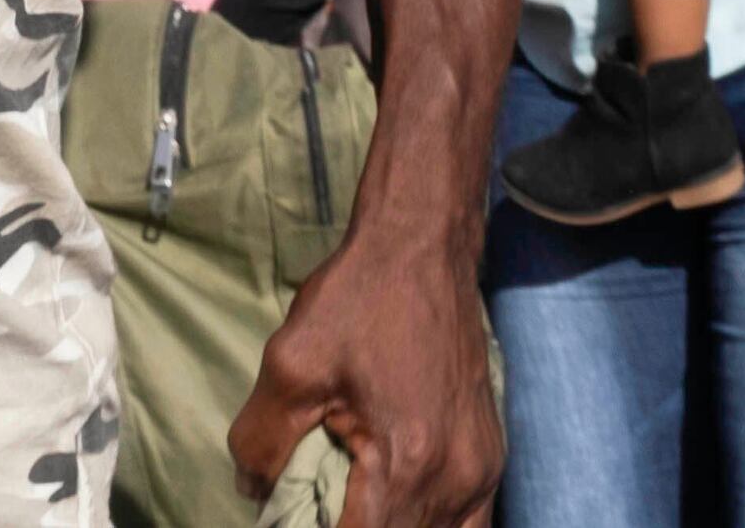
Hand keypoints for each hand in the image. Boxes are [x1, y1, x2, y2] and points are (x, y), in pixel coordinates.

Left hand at [231, 221, 499, 527]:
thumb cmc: (357, 298)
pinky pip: (468, 521)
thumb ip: (261, 441)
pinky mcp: (489, 455)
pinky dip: (428, 525)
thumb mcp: (289, 365)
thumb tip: (254, 493)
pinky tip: (394, 510)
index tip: (294, 516)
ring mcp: (481, 469)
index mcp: (406, 463)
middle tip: (314, 509)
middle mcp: (455, 478)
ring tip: (353, 507)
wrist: (423, 245)